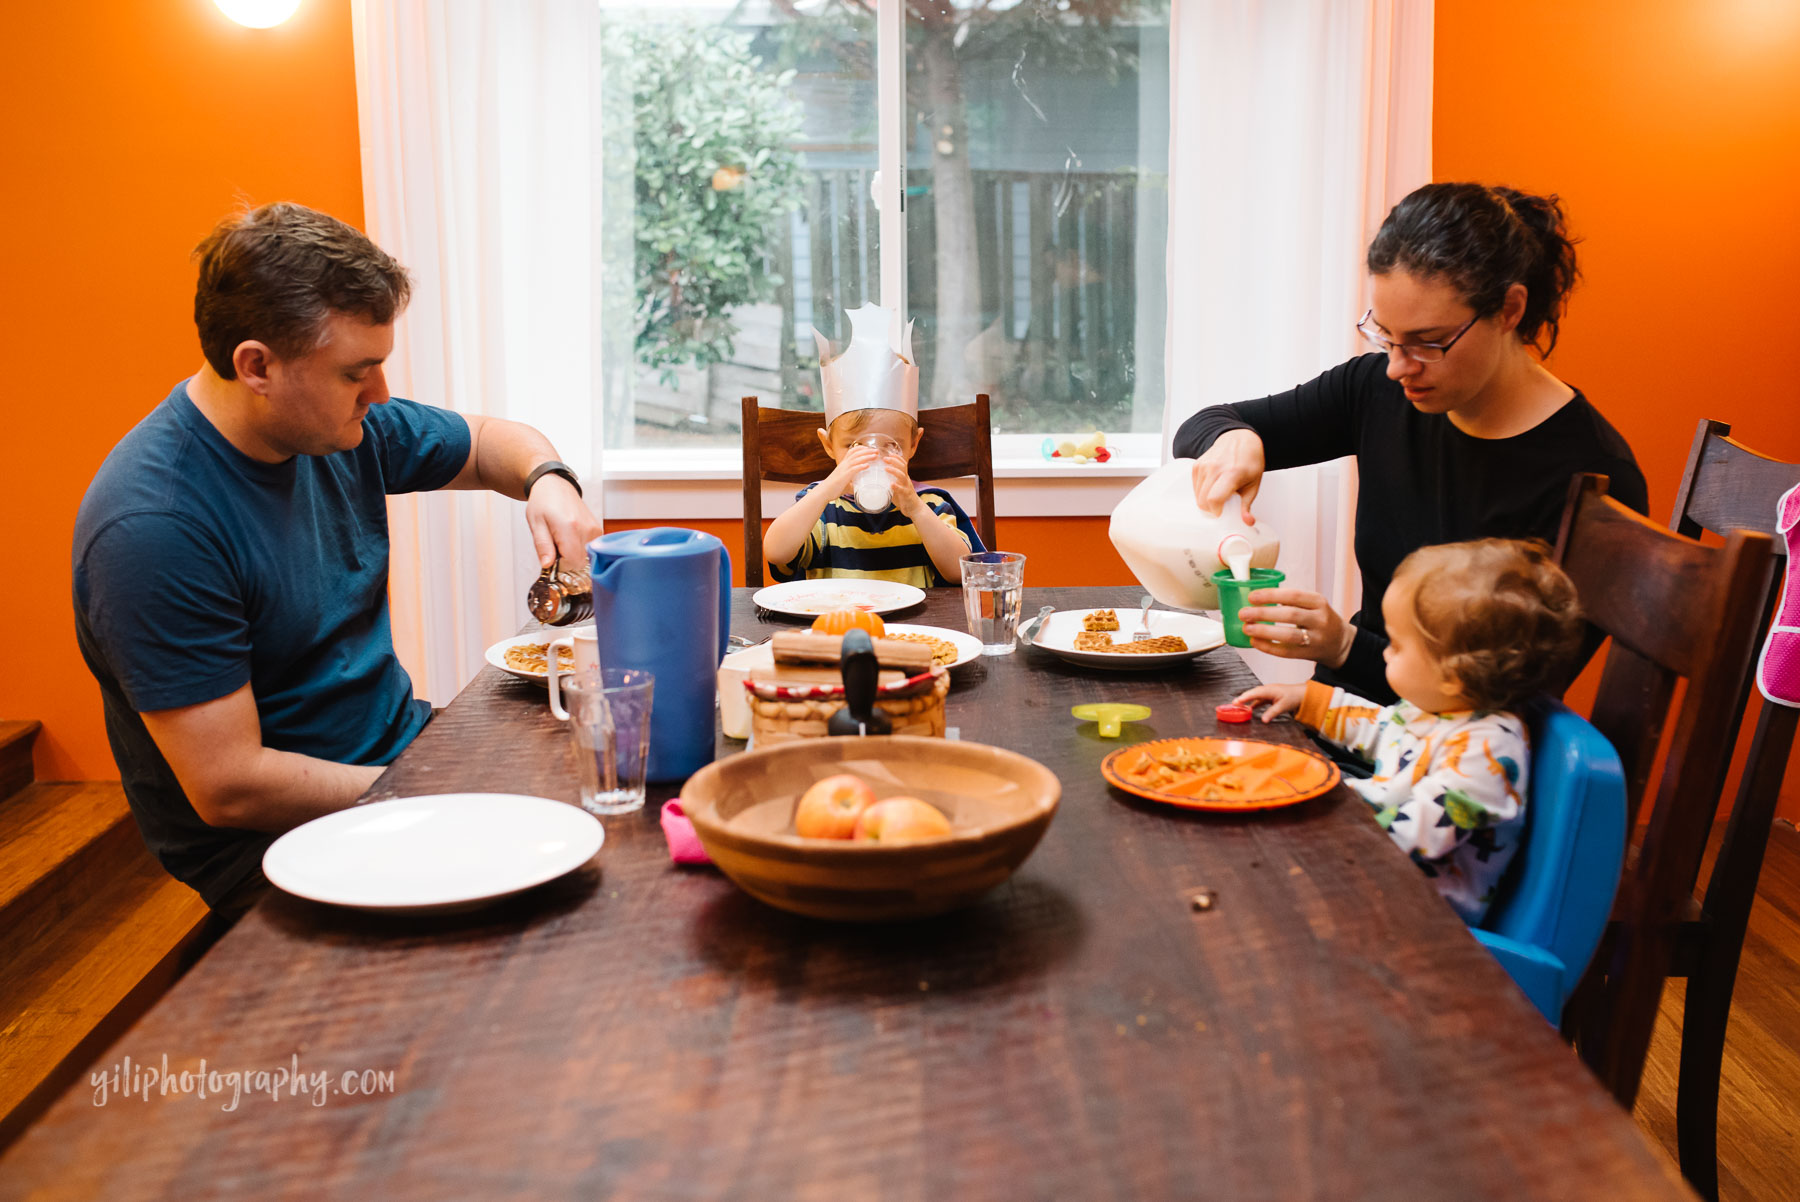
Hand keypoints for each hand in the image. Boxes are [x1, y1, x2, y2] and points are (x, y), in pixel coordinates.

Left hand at [526, 476, 603, 568]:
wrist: (555, 486)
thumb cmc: (543, 502)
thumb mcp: (535, 523)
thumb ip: (543, 546)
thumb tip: (547, 565)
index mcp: (570, 527)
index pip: (572, 563)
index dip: (561, 567)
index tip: (552, 561)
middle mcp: (586, 529)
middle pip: (581, 563)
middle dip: (567, 562)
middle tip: (555, 550)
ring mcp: (595, 530)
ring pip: (587, 558)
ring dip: (574, 556)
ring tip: (562, 542)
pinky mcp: (598, 530)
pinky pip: (591, 551)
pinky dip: (580, 550)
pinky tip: (571, 540)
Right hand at [823, 445, 881, 497]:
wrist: (824, 492)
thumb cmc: (833, 488)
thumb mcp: (845, 483)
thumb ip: (853, 484)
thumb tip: (860, 489)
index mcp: (843, 465)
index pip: (852, 452)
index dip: (861, 448)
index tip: (870, 448)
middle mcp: (843, 465)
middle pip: (856, 454)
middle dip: (867, 451)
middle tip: (877, 450)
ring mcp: (843, 470)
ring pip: (856, 460)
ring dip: (867, 457)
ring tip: (875, 456)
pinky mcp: (843, 476)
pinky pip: (853, 469)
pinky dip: (861, 466)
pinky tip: (867, 466)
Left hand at [885, 458, 926, 517]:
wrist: (914, 509)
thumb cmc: (903, 497)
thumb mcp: (896, 486)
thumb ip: (889, 482)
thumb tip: (875, 479)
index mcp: (904, 477)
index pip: (903, 464)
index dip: (897, 458)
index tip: (889, 453)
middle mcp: (906, 480)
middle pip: (902, 467)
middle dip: (894, 461)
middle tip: (885, 458)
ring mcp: (907, 487)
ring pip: (902, 476)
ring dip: (894, 471)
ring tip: (886, 468)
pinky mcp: (906, 495)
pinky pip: (902, 490)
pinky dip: (897, 487)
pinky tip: (891, 484)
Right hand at [1190, 429, 1265, 520]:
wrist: (1240, 439)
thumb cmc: (1249, 460)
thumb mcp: (1254, 484)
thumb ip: (1247, 505)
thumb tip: (1247, 521)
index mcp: (1231, 473)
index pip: (1214, 499)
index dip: (1216, 510)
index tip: (1222, 512)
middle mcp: (1215, 468)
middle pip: (1203, 500)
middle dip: (1211, 508)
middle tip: (1222, 504)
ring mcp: (1204, 465)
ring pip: (1197, 495)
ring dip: (1206, 500)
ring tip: (1219, 492)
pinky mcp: (1196, 465)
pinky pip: (1194, 487)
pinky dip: (1202, 491)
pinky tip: (1213, 486)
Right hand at [1233, 682, 1306, 721]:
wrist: (1301, 694)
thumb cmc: (1293, 697)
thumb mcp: (1283, 706)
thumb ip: (1272, 713)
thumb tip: (1263, 720)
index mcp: (1269, 690)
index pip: (1254, 693)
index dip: (1245, 697)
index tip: (1237, 701)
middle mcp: (1267, 689)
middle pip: (1252, 693)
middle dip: (1243, 698)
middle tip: (1233, 704)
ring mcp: (1268, 692)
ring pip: (1254, 695)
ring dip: (1247, 700)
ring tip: (1238, 705)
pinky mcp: (1269, 696)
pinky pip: (1259, 699)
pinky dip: (1253, 703)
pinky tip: (1250, 708)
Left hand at [1238, 587, 1353, 667]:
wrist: (1339, 642)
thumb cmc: (1318, 619)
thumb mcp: (1311, 604)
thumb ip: (1290, 601)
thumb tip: (1256, 598)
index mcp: (1318, 602)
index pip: (1293, 595)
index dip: (1271, 595)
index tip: (1251, 597)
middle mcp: (1320, 619)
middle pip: (1290, 615)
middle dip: (1263, 614)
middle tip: (1243, 613)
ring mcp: (1316, 638)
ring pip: (1289, 635)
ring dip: (1264, 631)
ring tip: (1246, 628)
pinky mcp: (1310, 654)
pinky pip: (1286, 652)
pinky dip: (1268, 647)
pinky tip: (1255, 642)